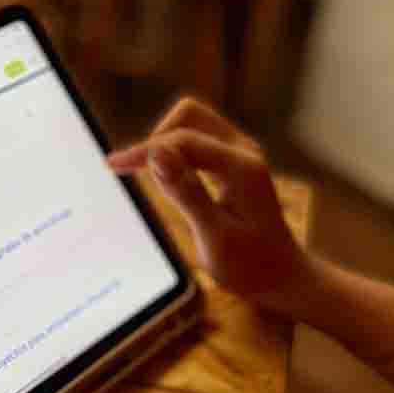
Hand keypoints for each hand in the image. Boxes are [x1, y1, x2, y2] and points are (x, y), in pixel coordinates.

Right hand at [107, 98, 311, 314]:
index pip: (182, 141)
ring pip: (192, 123)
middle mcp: (244, 152)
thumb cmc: (250, 266)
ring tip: (145, 175)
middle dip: (157, 138)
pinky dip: (175, 152)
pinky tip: (162, 174)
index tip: (113, 166)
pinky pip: (197, 140)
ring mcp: (240, 154)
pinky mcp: (233, 162)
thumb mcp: (215, 237)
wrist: (280, 276)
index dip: (145, 150)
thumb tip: (155, 153)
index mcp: (242, 168)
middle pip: (189, 116)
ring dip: (164, 142)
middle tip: (133, 172)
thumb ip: (186, 193)